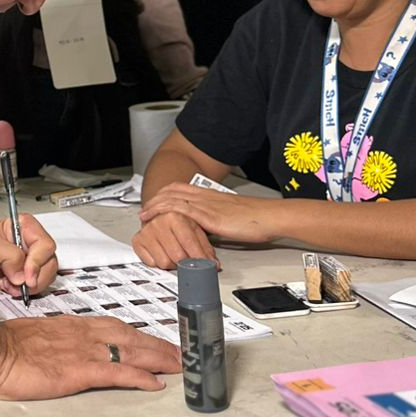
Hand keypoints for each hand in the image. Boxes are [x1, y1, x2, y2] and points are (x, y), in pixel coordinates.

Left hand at [0, 215, 57, 294]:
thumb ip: (7, 255)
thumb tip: (21, 273)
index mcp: (24, 228)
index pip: (45, 244)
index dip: (38, 261)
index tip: (26, 275)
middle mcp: (31, 244)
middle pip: (50, 263)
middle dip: (34, 277)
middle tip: (18, 283)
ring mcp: (30, 261)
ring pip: (46, 277)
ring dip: (28, 286)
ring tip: (7, 282)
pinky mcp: (26, 277)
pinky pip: (37, 287)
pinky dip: (23, 292)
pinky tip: (8, 286)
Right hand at [0, 315, 181, 398]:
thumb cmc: (5, 345)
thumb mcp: (35, 335)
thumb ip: (55, 340)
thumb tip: (64, 348)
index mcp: (70, 325)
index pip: (113, 326)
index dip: (138, 334)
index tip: (154, 340)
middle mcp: (81, 334)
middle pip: (129, 335)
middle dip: (157, 345)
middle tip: (179, 353)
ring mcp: (81, 351)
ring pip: (129, 351)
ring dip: (157, 358)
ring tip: (178, 365)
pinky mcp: (77, 371)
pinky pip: (115, 373)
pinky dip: (138, 377)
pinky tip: (154, 383)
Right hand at [132, 212, 214, 268]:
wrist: (157, 213)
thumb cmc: (178, 222)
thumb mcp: (196, 229)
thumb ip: (205, 246)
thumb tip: (213, 264)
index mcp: (174, 216)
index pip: (189, 243)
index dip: (199, 257)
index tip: (207, 266)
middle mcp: (158, 222)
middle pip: (177, 256)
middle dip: (186, 262)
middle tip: (189, 260)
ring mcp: (146, 232)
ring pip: (164, 262)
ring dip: (172, 264)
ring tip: (175, 254)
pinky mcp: (137, 241)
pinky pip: (151, 263)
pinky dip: (158, 262)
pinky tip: (163, 253)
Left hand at [139, 183, 280, 246]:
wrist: (271, 216)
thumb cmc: (258, 218)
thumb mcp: (232, 215)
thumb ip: (218, 218)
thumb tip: (210, 228)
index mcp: (211, 195)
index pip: (182, 188)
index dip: (166, 193)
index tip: (156, 200)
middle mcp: (206, 197)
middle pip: (172, 192)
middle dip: (156, 199)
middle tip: (144, 208)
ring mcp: (206, 206)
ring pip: (173, 200)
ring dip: (155, 207)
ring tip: (144, 215)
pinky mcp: (209, 217)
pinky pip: (182, 213)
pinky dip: (167, 215)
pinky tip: (158, 220)